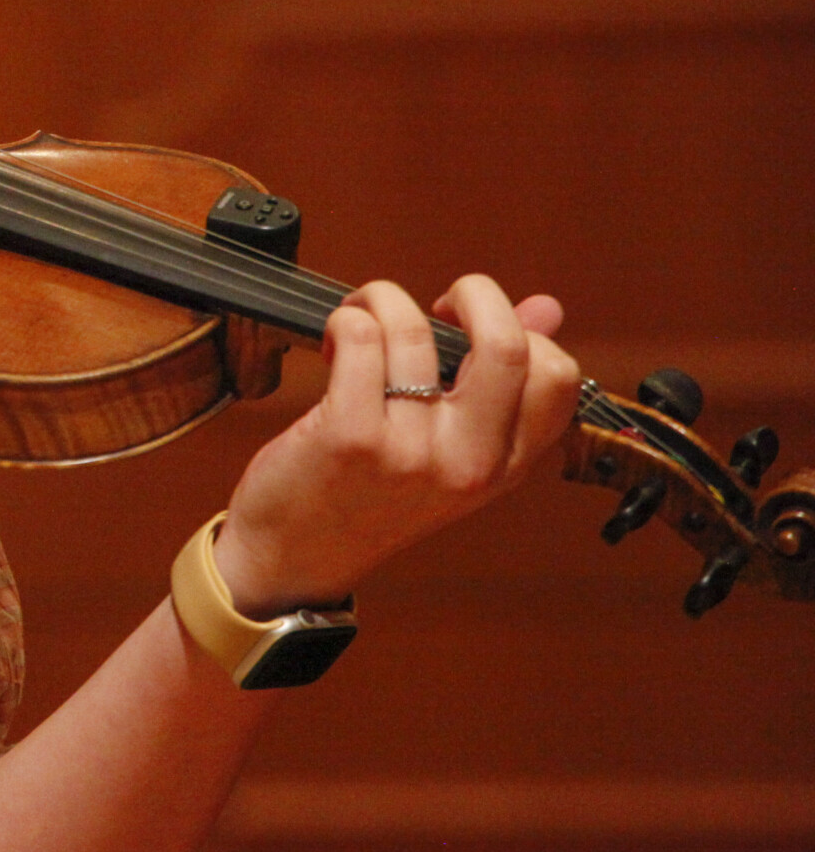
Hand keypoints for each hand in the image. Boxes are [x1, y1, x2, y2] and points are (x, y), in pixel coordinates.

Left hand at [214, 276, 580, 616]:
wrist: (293, 558)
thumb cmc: (368, 495)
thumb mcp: (450, 451)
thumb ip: (499, 382)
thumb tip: (545, 306)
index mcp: (504, 467)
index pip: (557, 377)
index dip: (520, 330)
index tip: (473, 330)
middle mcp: (468, 463)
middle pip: (508, 347)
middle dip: (476, 294)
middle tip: (439, 303)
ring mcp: (410, 451)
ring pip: (414, 330)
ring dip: (382, 301)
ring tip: (362, 319)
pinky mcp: (349, 435)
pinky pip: (359, 338)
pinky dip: (344, 319)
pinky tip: (333, 343)